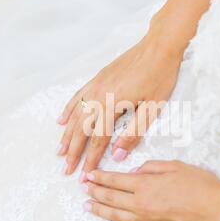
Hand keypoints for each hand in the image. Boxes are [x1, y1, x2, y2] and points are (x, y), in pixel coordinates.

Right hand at [57, 35, 182, 178]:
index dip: (91, 159)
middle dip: (74, 151)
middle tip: (67, 169)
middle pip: (82, 129)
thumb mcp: (152, 108)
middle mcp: (99, 95)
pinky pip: (77, 96)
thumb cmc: (160, 76)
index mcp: (113, 105)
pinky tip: (62, 120)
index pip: (99, 139)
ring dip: (67, 134)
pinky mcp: (98, 78)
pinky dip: (68, 110)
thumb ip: (133, 133)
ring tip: (60, 150)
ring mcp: (96, 85)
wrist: (159, 46)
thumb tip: (117, 155)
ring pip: (76, 115)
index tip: (84, 174)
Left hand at [82, 160, 219, 220]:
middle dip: (95, 191)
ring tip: (87, 205)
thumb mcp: (176, 166)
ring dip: (99, 210)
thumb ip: (151, 167)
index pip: (116, 180)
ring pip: (115, 216)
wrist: (219, 209)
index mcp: (146, 184)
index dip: (100, 177)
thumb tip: (133, 172)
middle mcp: (142, 204)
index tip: (89, 176)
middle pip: (111, 197)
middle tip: (84, 188)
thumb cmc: (201, 185)